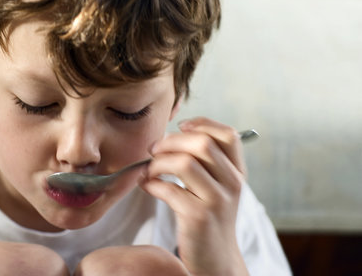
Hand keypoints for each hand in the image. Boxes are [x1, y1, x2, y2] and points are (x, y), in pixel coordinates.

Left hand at [140, 117, 248, 275]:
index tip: (180, 126)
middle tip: (154, 149)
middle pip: (202, 144)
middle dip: (171, 142)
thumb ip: (205, 162)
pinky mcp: (198, 217)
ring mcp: (217, 201)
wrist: (216, 259)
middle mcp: (232, 183)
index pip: (228, 135)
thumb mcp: (217, 186)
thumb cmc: (209, 216)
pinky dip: (151, 184)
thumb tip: (172, 135)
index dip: (202, 124)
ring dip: (158, 163)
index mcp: (237, 172)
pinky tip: (146, 186)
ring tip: (149, 170)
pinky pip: (169, 190)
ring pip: (185, 163)